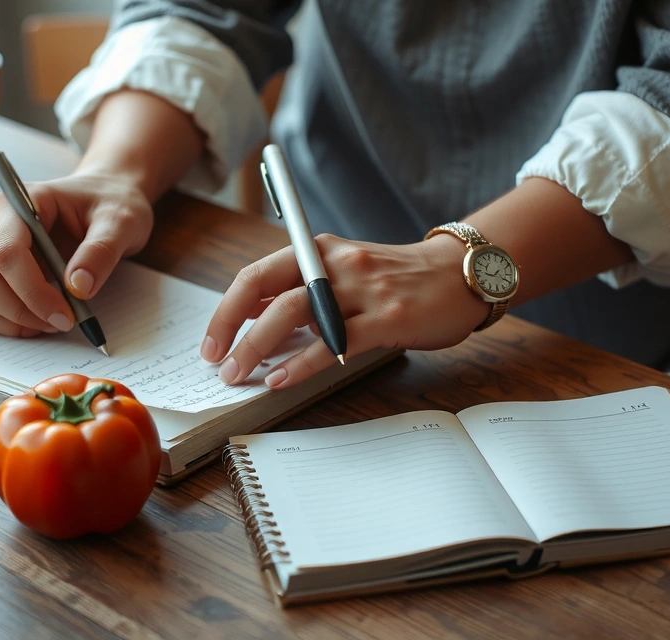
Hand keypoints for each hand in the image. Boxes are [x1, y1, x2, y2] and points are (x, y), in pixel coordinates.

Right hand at [0, 171, 152, 336]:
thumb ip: (101, 251)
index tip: (66, 315)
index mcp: (18, 202)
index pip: (7, 252)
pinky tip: (36, 320)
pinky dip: (2, 323)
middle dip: (20, 310)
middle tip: (62, 322)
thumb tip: (78, 288)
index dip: (33, 292)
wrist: (104, 199)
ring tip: (52, 321)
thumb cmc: (109, 204)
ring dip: (9, 320)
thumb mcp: (120, 222)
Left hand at [200, 233, 490, 388]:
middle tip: (218, 366)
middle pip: (267, 291)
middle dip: (233, 331)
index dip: (226, 311)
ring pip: (296, 313)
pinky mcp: (386, 316)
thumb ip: (299, 290)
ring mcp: (362, 288)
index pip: (256, 275)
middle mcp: (335, 263)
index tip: (211, 344)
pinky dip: (303, 362)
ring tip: (241, 375)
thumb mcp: (341, 272)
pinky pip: (335, 342)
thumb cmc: (396, 279)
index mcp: (318, 249)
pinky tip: (281, 379)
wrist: (459, 275)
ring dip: (260, 346)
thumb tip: (249, 315)